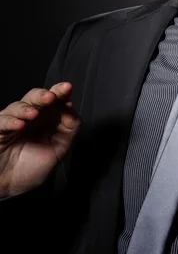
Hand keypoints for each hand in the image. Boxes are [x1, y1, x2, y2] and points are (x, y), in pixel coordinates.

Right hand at [0, 82, 80, 196]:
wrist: (9, 188)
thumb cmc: (31, 168)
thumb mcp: (58, 150)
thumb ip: (69, 129)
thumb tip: (71, 109)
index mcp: (45, 119)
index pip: (53, 100)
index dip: (60, 93)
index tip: (67, 89)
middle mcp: (29, 117)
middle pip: (35, 98)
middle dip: (44, 95)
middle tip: (52, 96)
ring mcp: (12, 123)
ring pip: (17, 106)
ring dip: (27, 108)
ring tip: (35, 113)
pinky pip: (2, 122)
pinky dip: (11, 122)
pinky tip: (19, 125)